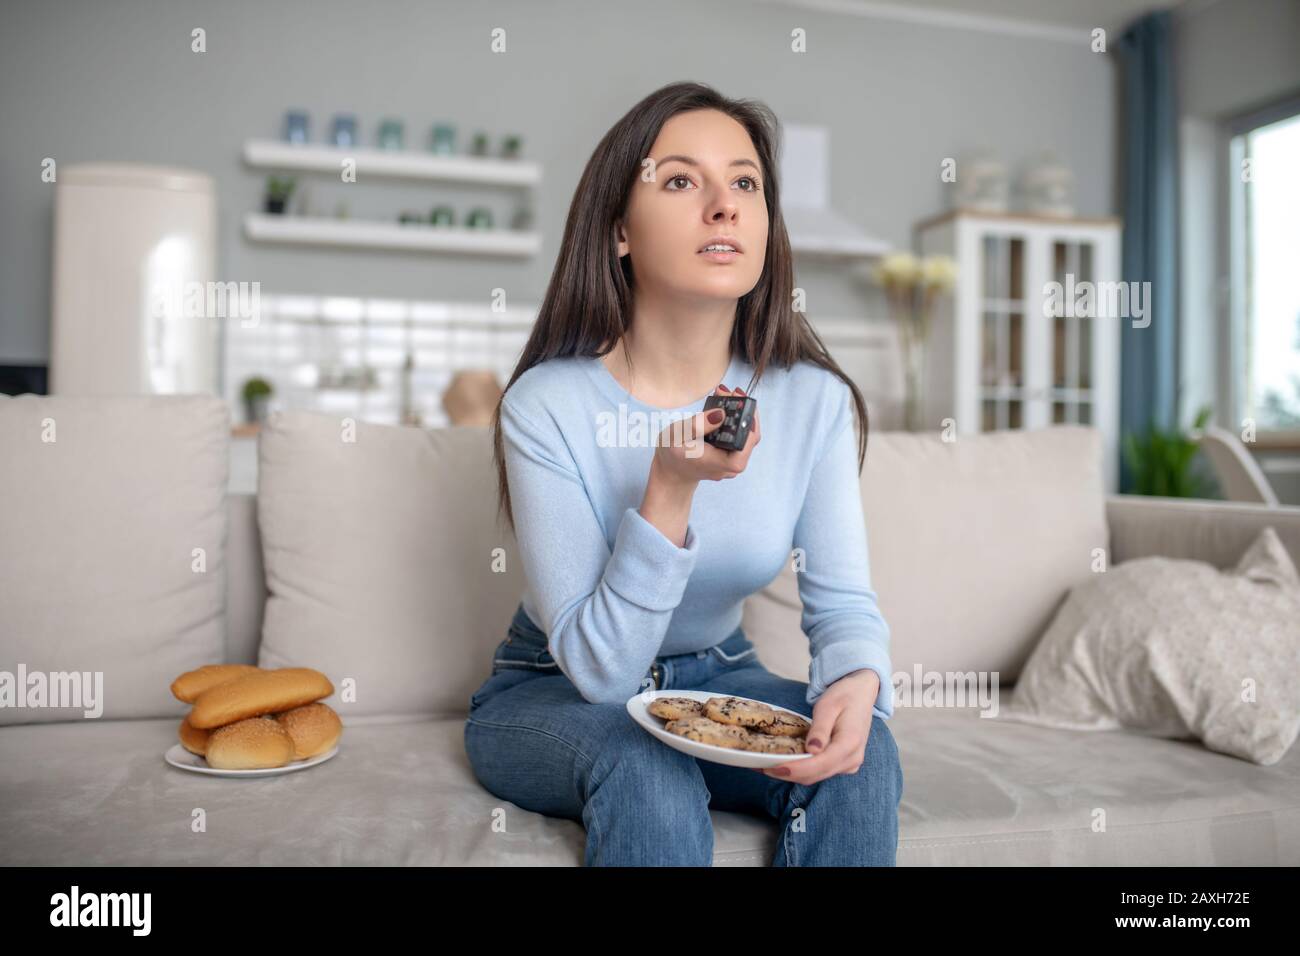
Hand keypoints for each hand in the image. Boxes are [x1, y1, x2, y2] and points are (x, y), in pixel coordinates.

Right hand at [651, 383, 761, 485]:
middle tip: (731, 392)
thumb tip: (721, 414)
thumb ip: (697, 426)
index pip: (748, 442)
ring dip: (740, 415)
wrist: (671, 473)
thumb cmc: (672, 455)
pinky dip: (736, 421)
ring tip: (728, 395)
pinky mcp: (730, 457)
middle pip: (749, 437)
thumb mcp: (676, 436)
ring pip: (746, 436)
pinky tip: (726, 407)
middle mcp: (731, 466)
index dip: (748, 420)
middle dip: (744, 412)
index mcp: (722, 462)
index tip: (739, 400)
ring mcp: (732, 463)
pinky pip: (739, 438)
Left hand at [759, 669, 879, 784]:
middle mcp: (852, 759)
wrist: (861, 693)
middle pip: (815, 775)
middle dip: (787, 773)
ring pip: (816, 776)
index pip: (819, 764)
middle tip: (760, 766)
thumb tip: (812, 751)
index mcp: (850, 744)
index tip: (771, 767)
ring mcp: (849, 764)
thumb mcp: (828, 705)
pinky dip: (800, 770)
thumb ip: (820, 728)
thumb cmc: (844, 695)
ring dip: (791, 774)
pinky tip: (784, 762)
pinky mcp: (842, 764)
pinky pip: (819, 772)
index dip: (794, 769)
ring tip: (766, 765)